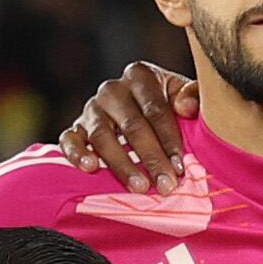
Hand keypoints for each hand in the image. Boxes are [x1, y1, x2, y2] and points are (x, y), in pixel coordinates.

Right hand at [61, 62, 197, 192]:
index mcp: (140, 76)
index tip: (180, 167)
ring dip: (122, 164)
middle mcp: (112, 89)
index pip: (155, 109)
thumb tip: (186, 107)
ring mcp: (92, 109)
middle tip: (166, 185)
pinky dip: (76, 153)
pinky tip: (89, 168)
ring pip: (102, 136)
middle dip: (151, 159)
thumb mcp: (186, 97)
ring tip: (139, 187)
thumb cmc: (173, 109)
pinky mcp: (76, 128)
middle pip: (132, 126)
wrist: (147, 118)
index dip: (169, 139)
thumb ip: (194, 96)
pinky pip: (69, 139)